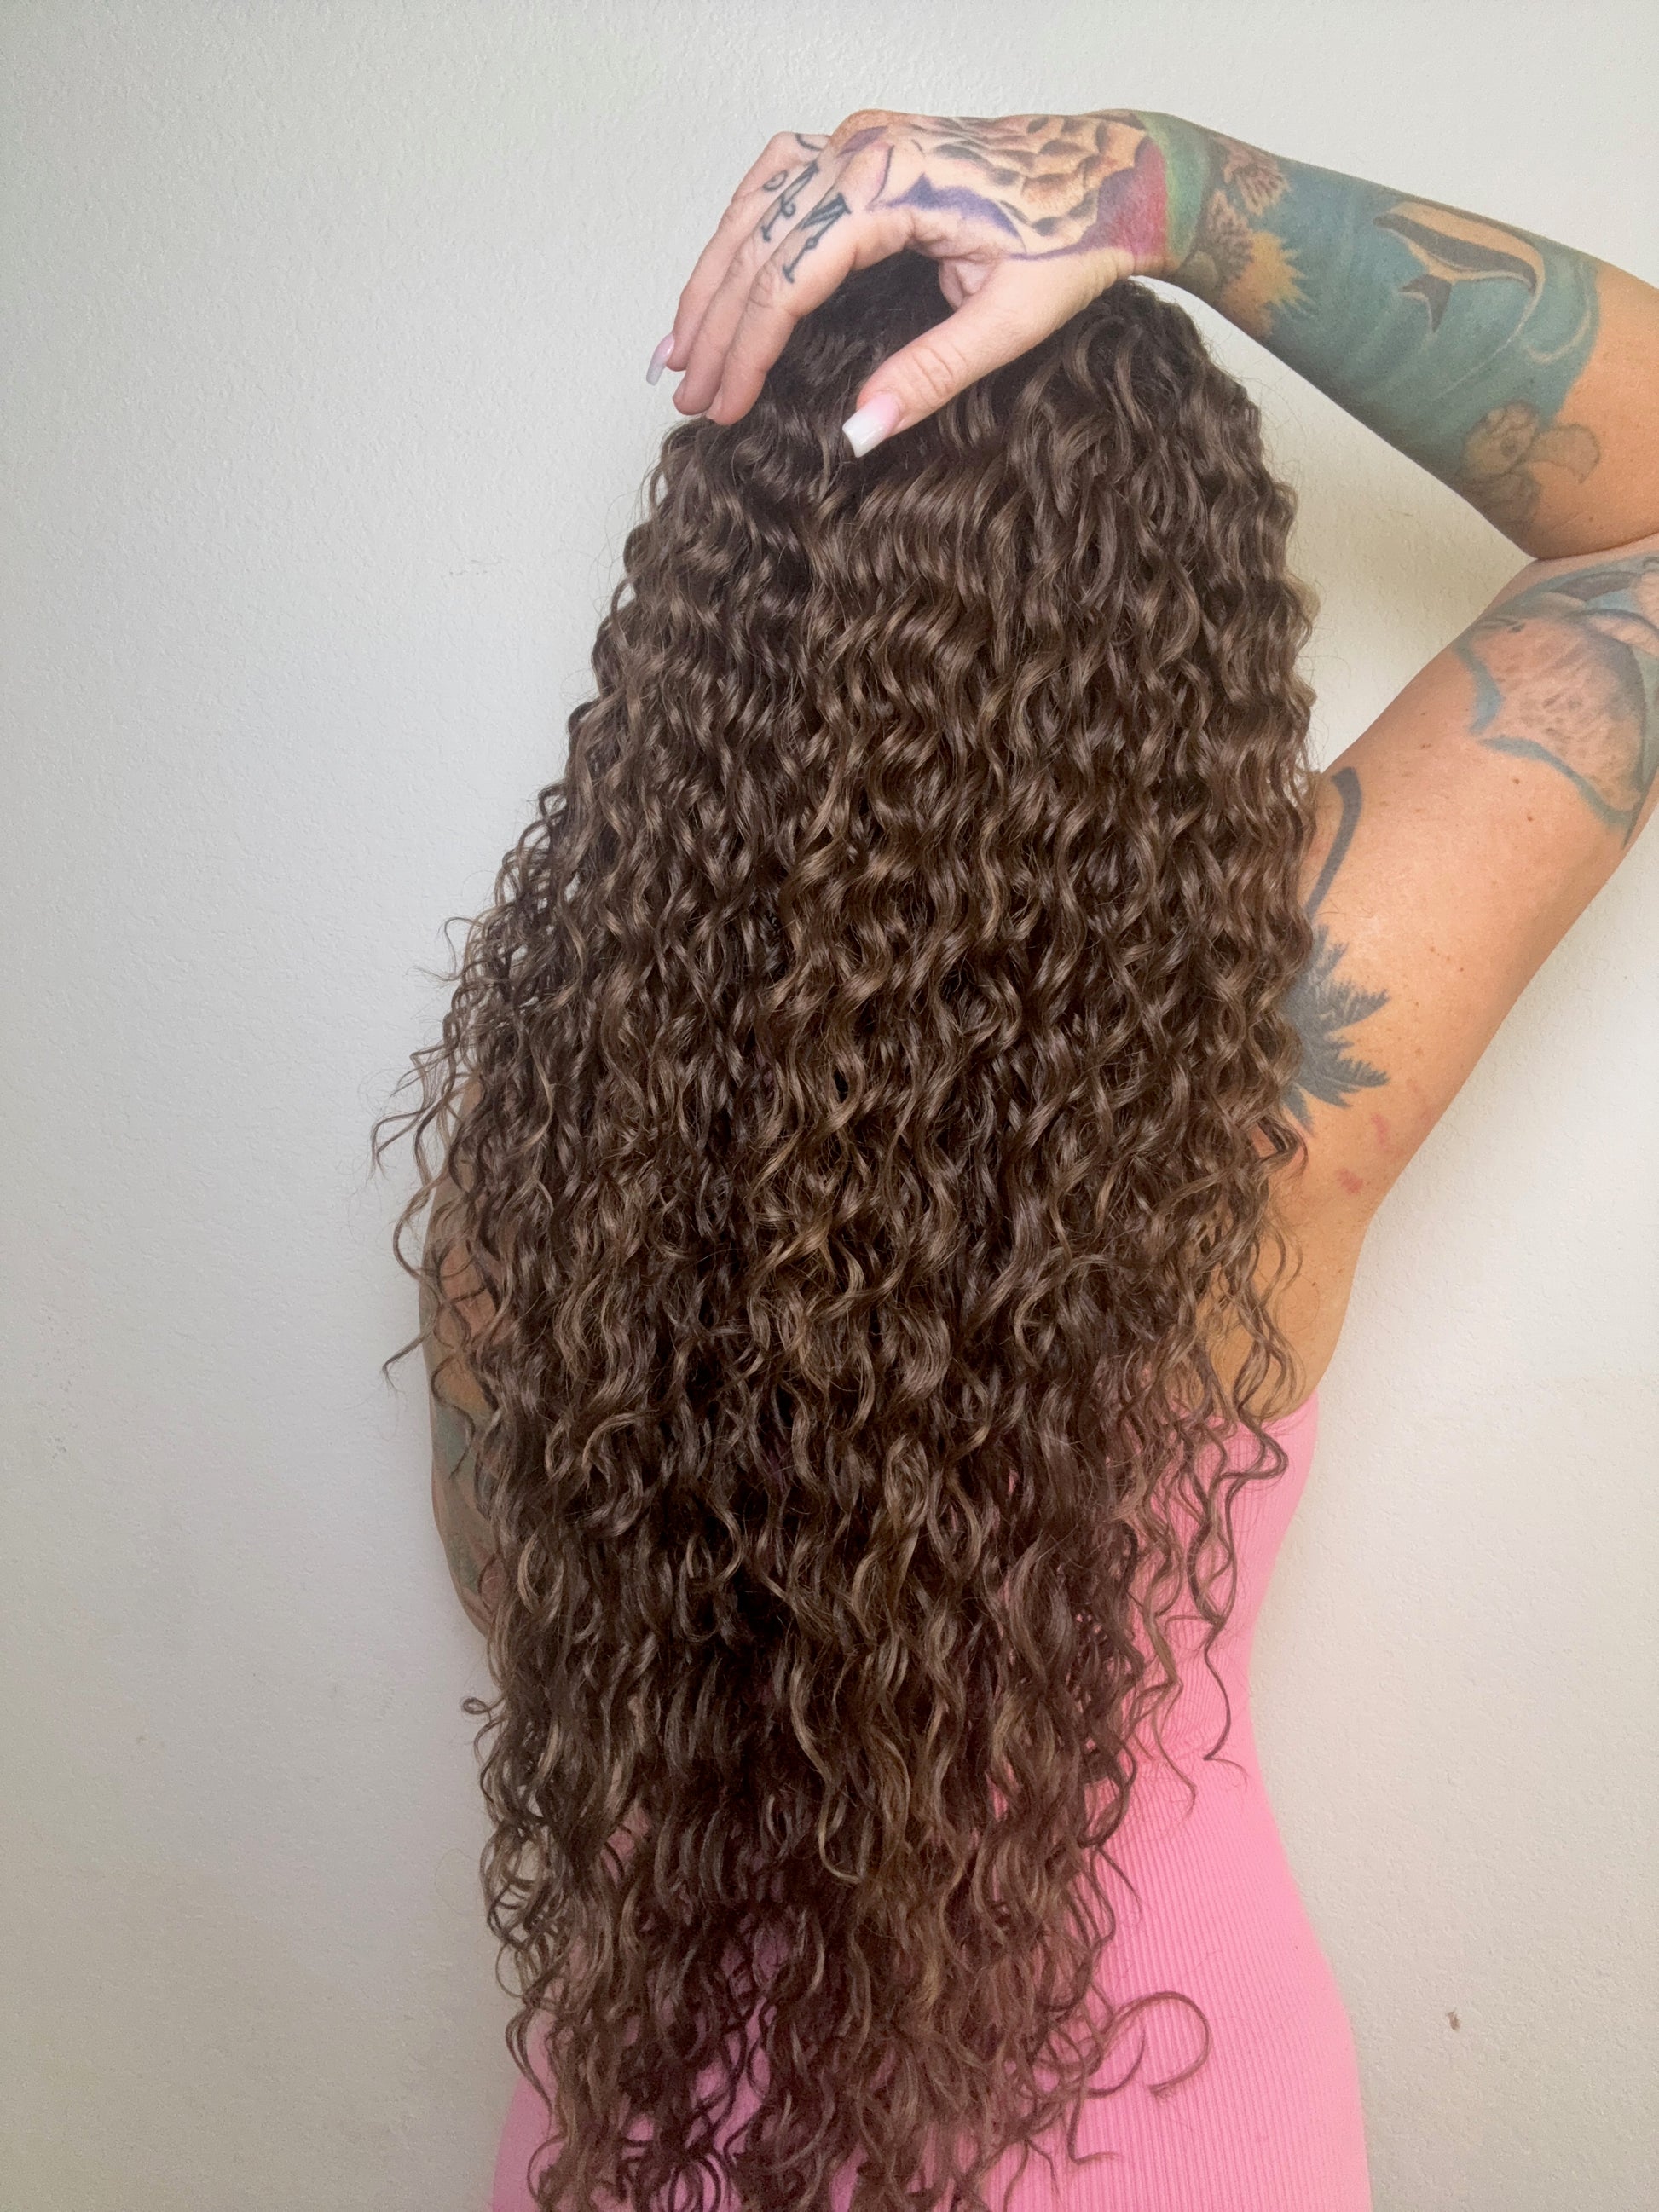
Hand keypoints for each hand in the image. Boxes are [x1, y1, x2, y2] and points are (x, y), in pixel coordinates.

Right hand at [654, 108, 1172, 450]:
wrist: (1118, 173)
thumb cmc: (1074, 239)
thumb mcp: (1009, 323)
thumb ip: (928, 375)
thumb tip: (854, 433)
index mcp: (892, 186)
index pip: (788, 276)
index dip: (747, 349)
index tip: (723, 408)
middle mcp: (863, 148)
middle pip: (757, 244)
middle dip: (714, 327)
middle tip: (685, 397)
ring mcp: (860, 140)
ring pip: (754, 211)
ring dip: (710, 282)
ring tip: (677, 353)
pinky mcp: (867, 148)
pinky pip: (777, 186)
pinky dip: (740, 237)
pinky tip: (719, 280)